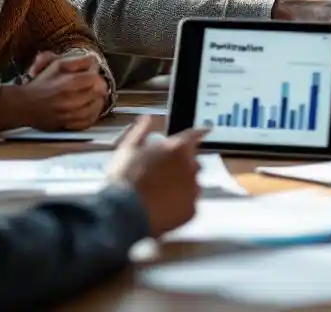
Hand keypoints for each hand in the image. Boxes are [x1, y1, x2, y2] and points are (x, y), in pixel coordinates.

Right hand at [0, 51, 108, 130]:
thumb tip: (94, 61)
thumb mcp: (57, 65)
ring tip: (93, 96)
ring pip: (96, 107)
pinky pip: (89, 121)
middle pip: (99, 92)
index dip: (96, 74)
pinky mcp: (68, 125)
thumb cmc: (41, 84)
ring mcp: (70, 114)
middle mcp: (72, 100)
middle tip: (94, 85)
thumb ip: (78, 62)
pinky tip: (90, 109)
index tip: (92, 74)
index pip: (95, 78)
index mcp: (70, 83)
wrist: (24, 105)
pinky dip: (93, 114)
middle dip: (99, 86)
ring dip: (97, 100)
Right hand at [106, 117, 208, 237]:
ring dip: (182, 187)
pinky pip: (189, 205)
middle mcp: (190, 167)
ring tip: (160, 195)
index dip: (200, 132)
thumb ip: (142, 131)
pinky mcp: (191, 210)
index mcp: (177, 148)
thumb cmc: (125, 178)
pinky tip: (162, 208)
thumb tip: (147, 119)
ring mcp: (193, 190)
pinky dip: (179, 206)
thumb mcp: (129, 148)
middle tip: (163, 175)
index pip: (194, 135)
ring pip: (193, 185)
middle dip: (183, 167)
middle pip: (193, 163)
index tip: (208, 129)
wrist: (123, 211)